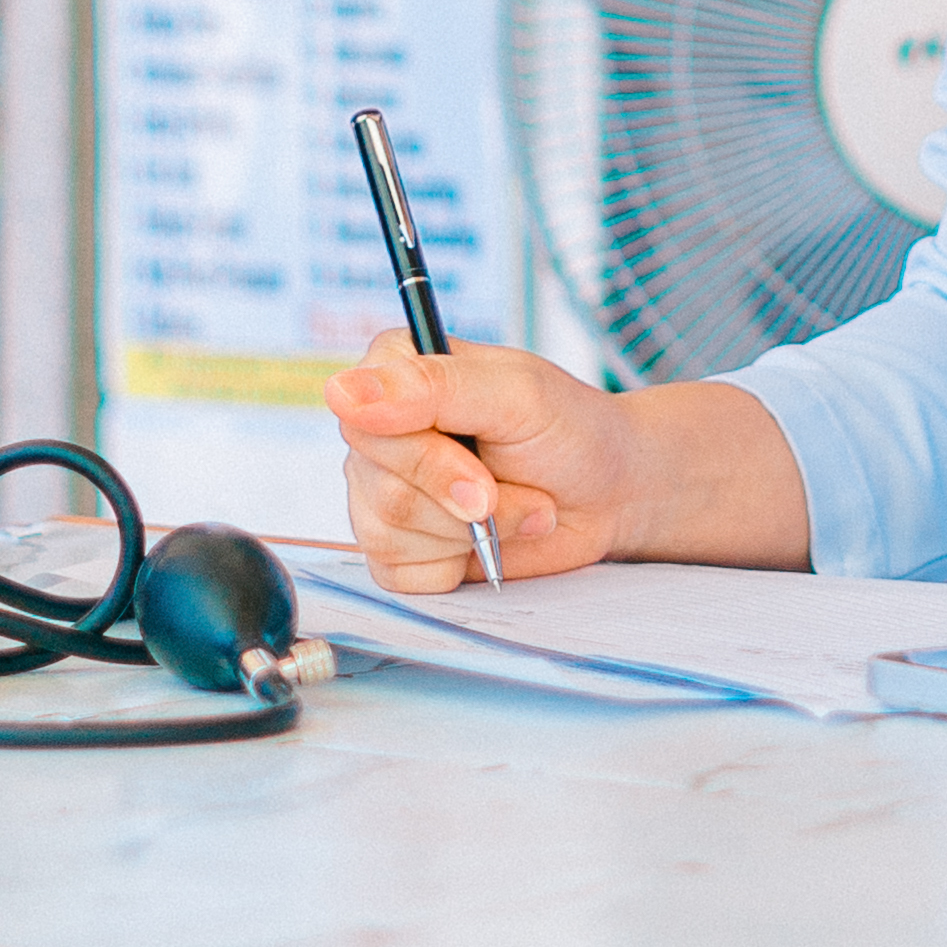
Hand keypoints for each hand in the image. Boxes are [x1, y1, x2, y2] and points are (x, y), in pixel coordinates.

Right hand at [327, 331, 633, 586]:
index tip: (474, 456)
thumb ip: (433, 387)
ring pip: (389, 532)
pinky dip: (456, 563)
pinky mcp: (400, 550)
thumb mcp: (515, 393)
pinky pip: (399, 573)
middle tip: (505, 485)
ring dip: (472, 530)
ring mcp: (383, 493)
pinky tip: (488, 541)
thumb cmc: (567, 431)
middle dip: (460, 495)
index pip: (360, 414)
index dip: (420, 451)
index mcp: (397, 372)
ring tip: (516, 505)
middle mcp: (380, 433)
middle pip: (379, 483)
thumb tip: (339, 391)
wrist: (607, 495)